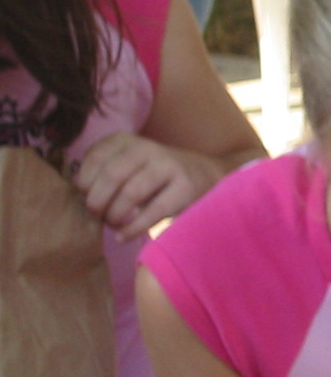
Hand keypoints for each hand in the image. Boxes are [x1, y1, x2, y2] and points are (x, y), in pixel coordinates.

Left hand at [74, 132, 219, 239]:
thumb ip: (102, 172)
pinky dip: (133, 228)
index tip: (86, 197)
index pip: (94, 158)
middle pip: (111, 175)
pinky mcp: (185, 187)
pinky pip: (153, 211)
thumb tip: (79, 195)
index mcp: (126, 140)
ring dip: (115, 215)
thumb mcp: (125, 164)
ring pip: (131, 193)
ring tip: (113, 225)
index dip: (84, 183)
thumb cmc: (153, 176)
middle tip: (98, 216)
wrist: (204, 175)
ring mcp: (168, 166)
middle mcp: (147, 148)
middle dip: (98, 202)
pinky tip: (123, 236)